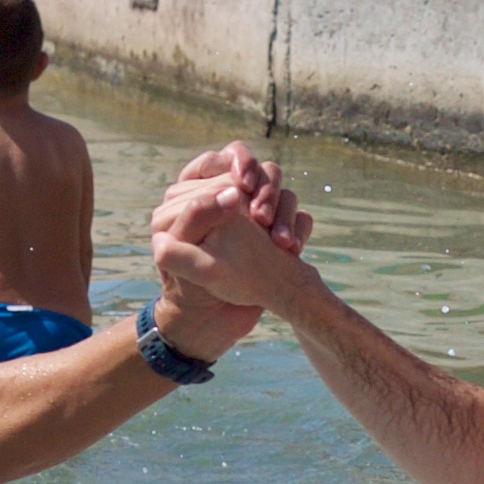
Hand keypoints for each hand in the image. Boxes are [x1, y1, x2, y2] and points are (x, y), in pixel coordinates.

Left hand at [149, 146, 311, 333]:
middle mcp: (224, 200)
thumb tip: (231, 192)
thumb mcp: (185, 254)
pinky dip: (298, 228)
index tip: (244, 185)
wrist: (213, 322)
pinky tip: (292, 249)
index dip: (235, 163)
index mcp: (193, 196)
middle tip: (261, 219)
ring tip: (283, 244)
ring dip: (285, 211)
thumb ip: (197, 216)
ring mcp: (251, 215)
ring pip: (280, 191)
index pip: (217, 161)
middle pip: (256, 171)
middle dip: (265, 191)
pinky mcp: (272, 231)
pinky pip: (297, 215)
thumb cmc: (189, 289)